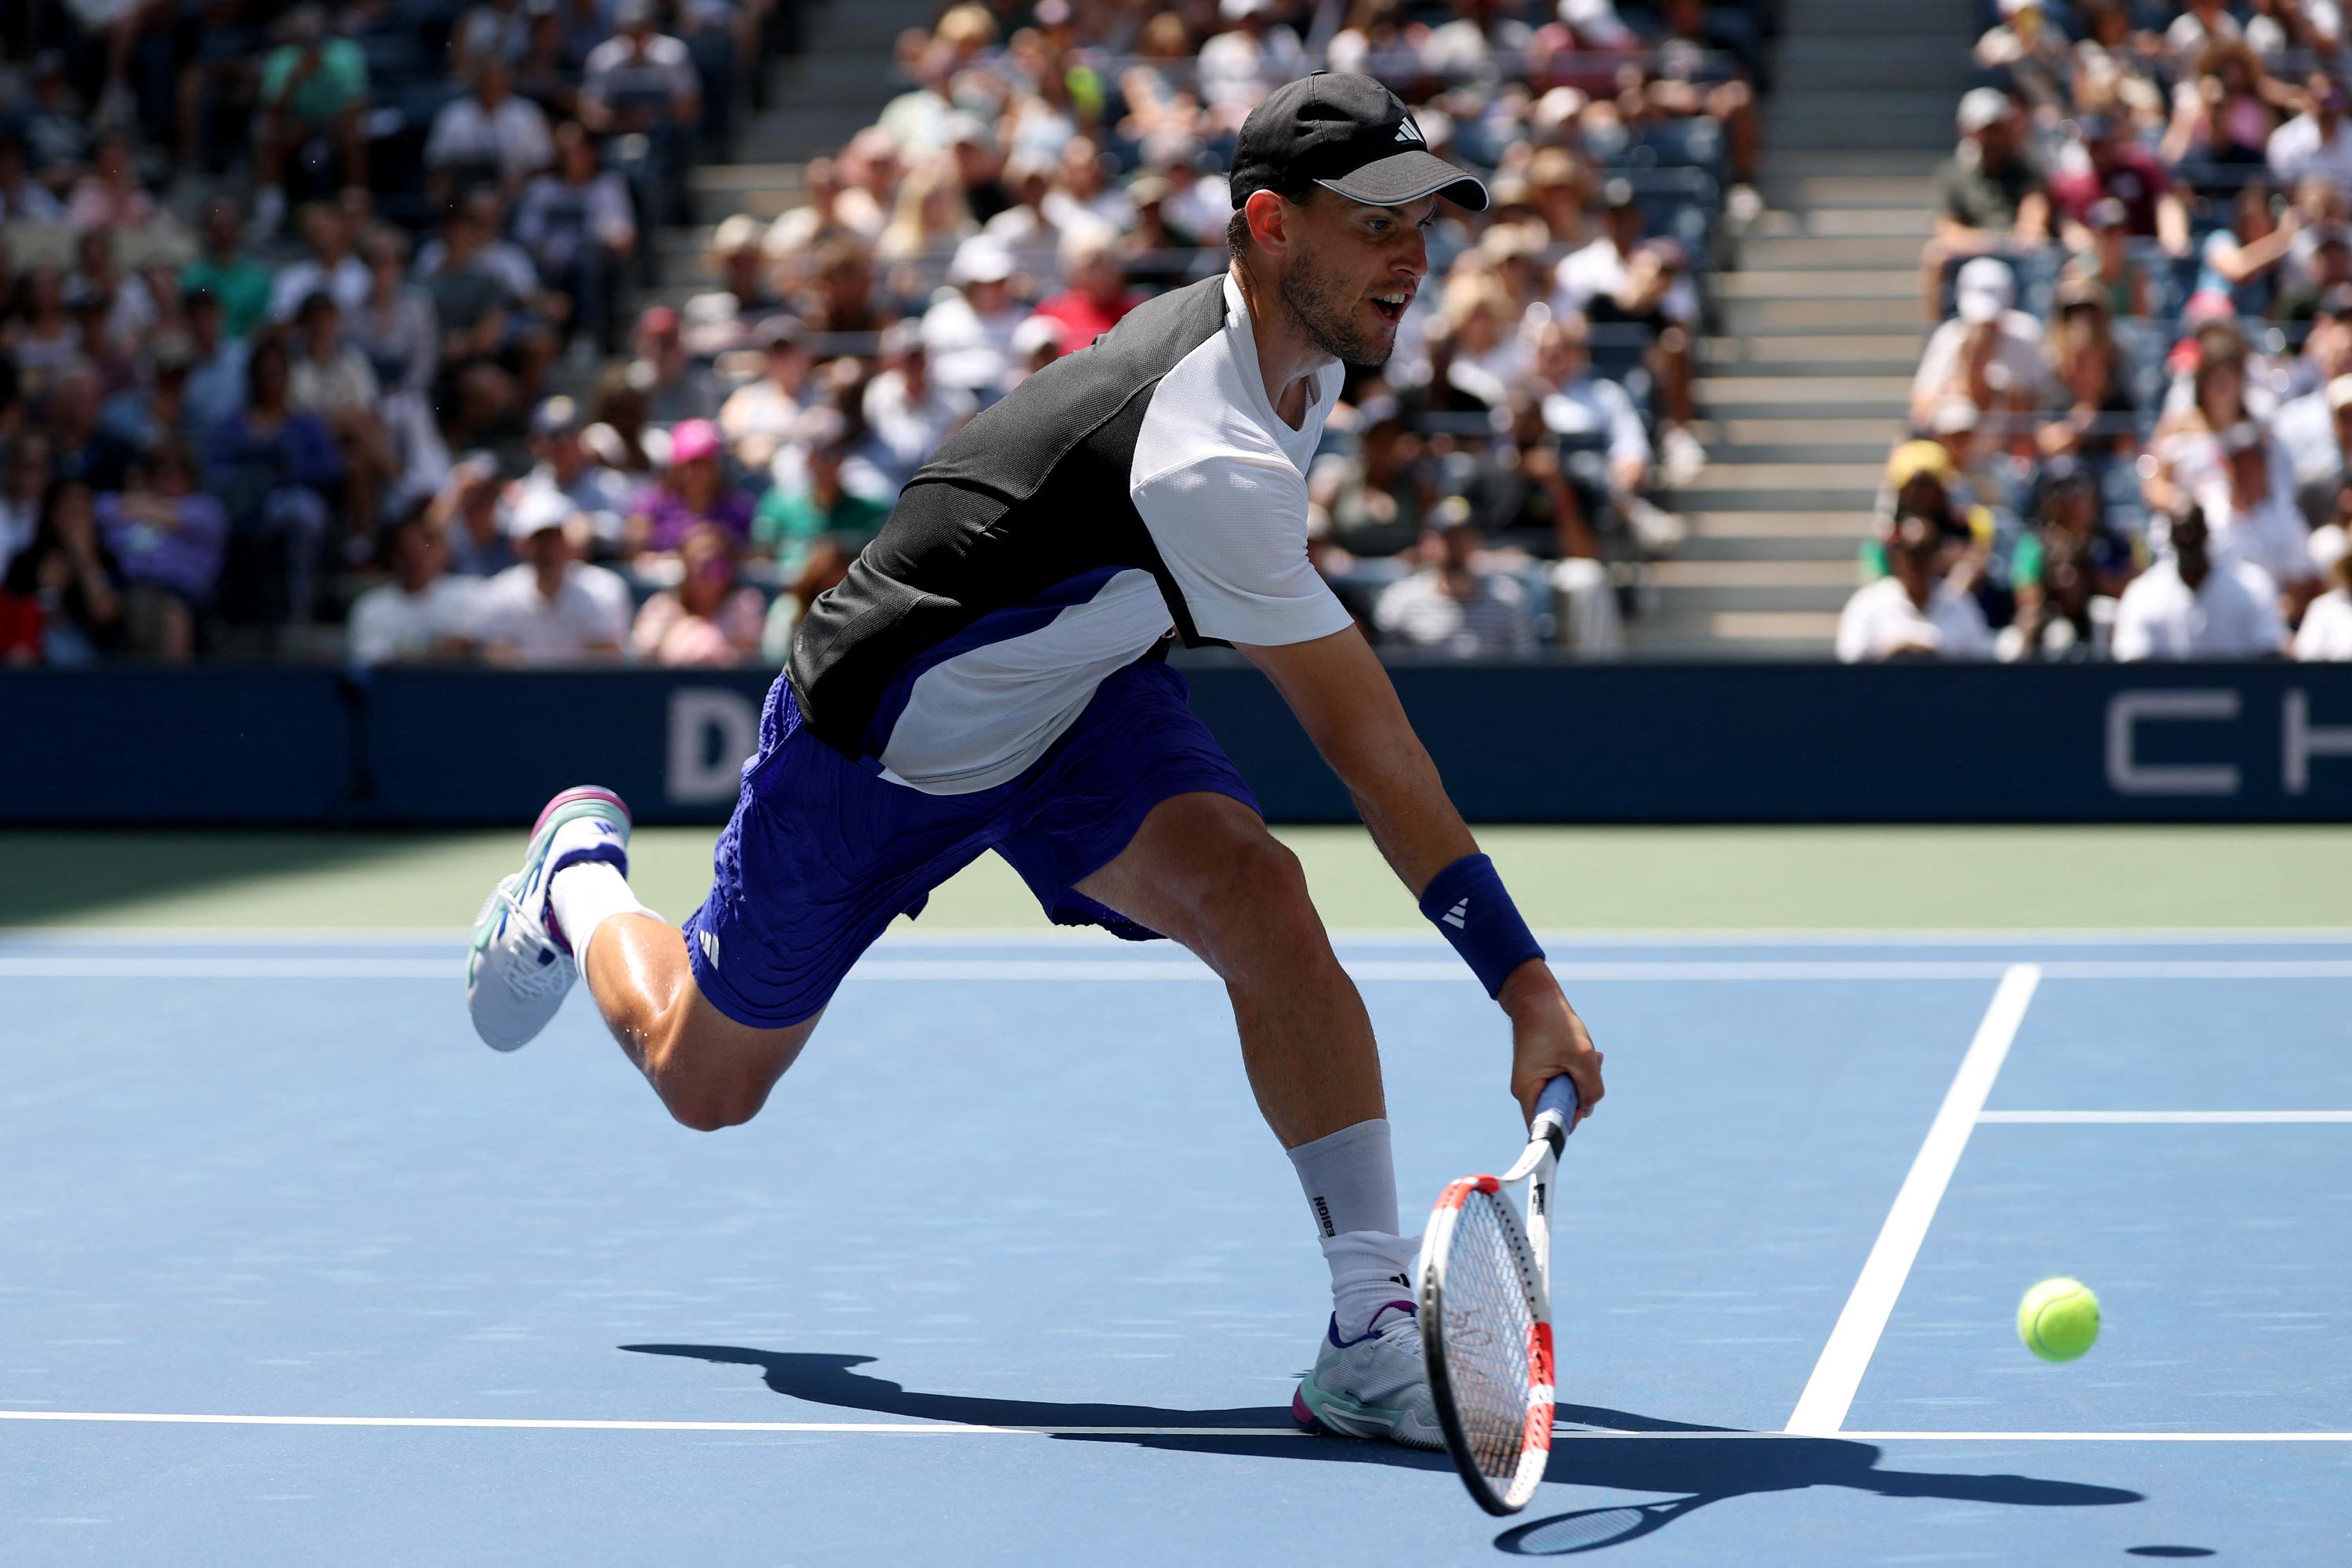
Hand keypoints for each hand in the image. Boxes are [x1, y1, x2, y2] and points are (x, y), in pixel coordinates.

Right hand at [1498, 959, 1603, 1128]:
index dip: (1568, 1123)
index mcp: (1528, 1091)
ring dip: (1584, 1081)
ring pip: (1566, 1094)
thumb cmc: (1555, 1024)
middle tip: (1593, 1070)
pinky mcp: (1542, 1071)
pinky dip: (1578, 1072)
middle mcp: (1528, 1090)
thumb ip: (1591, 1088)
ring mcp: (1535, 1080)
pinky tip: (1589, 1056)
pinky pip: (1564, 1081)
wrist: (1536, 997)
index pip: (1546, 1125)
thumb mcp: (1582, 1057)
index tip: (1584, 1107)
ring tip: (1594, 1057)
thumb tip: (1589, 1107)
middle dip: (1582, 1095)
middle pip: (1560, 1110)